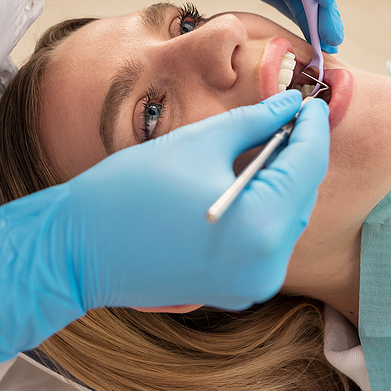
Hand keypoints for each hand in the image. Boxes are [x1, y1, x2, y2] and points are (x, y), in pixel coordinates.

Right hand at [0, 91, 328, 367]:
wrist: (78, 249)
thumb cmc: (128, 192)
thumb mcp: (198, 142)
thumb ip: (255, 121)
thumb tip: (290, 103)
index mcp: (259, 226)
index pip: (307, 164)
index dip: (312, 125)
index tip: (310, 99)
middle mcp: (266, 265)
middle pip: (301, 193)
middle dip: (297, 152)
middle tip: (288, 115)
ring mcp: (253, 285)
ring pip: (286, 218)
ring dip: (282, 180)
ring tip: (266, 143)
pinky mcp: (237, 291)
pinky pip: (266, 240)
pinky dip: (264, 208)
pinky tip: (248, 179)